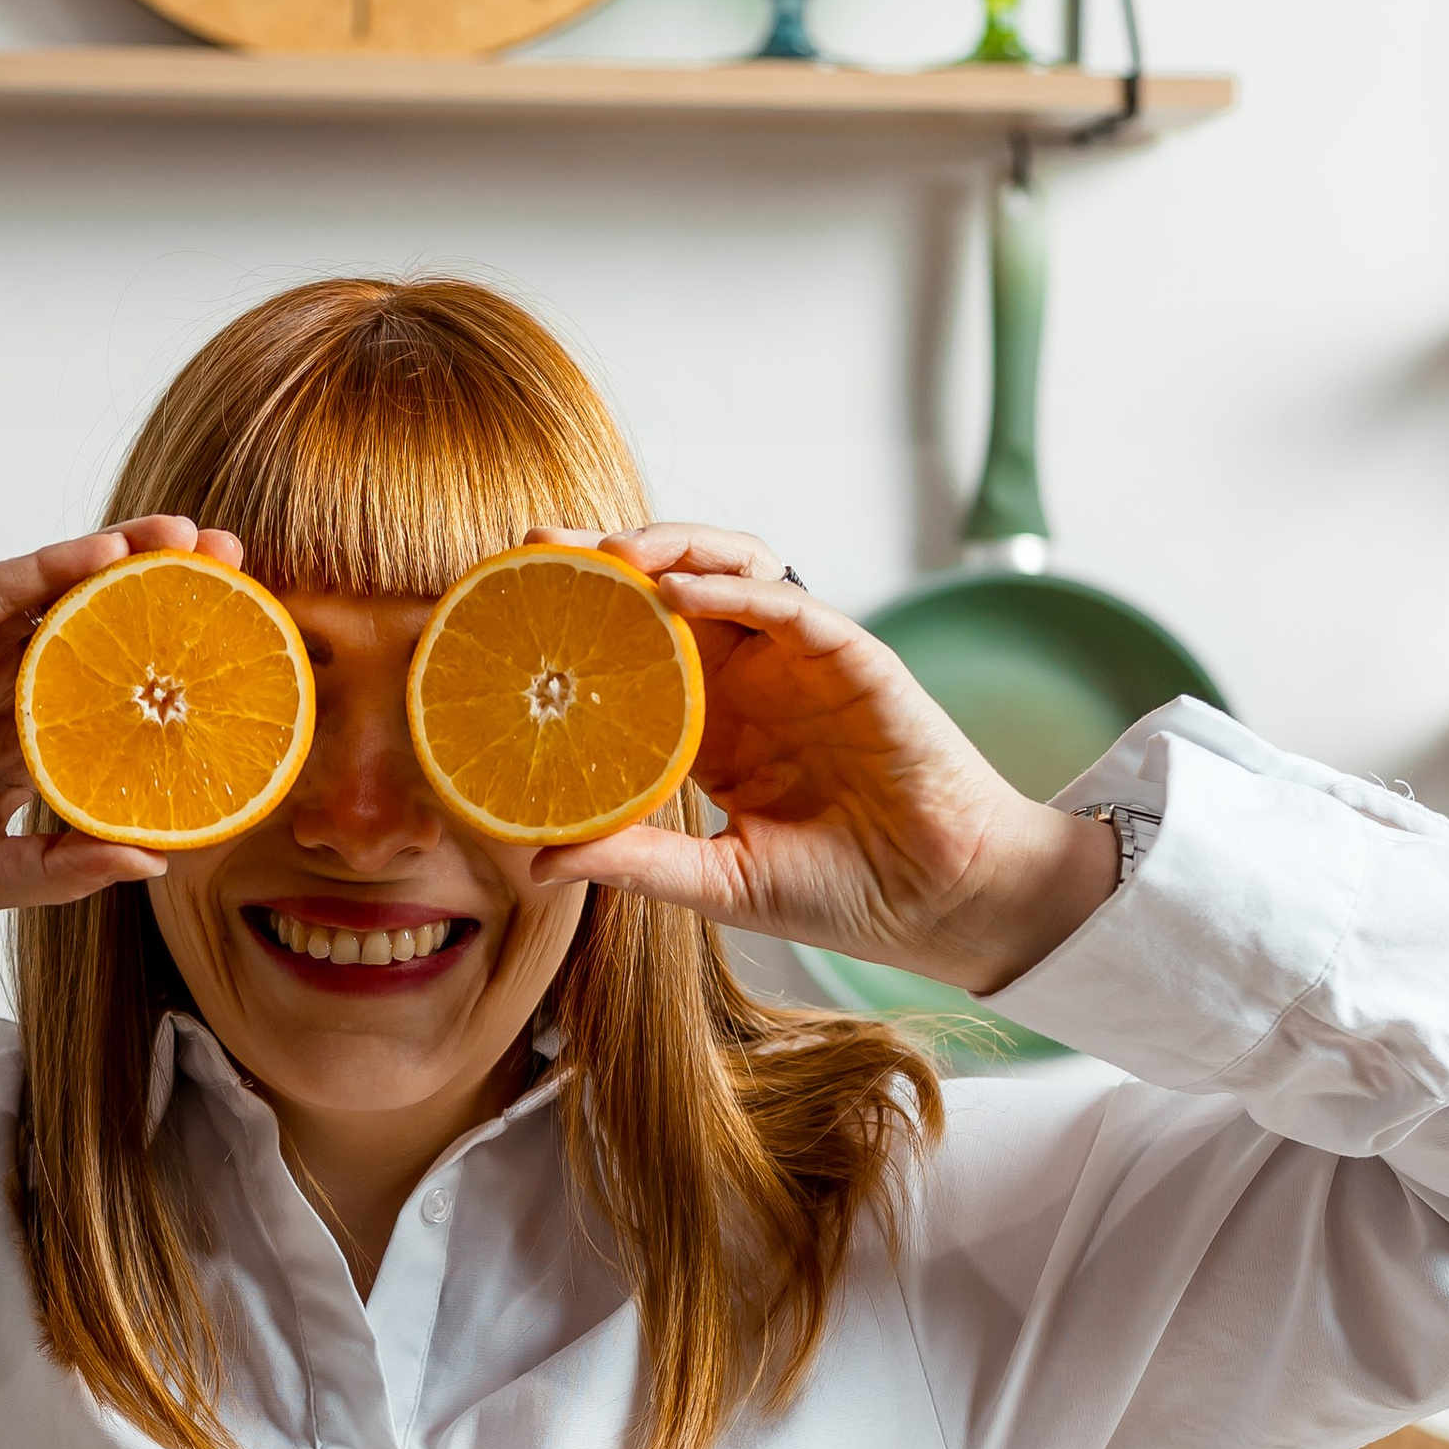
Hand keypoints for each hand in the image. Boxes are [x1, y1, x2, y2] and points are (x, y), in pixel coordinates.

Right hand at [0, 521, 240, 925]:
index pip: (109, 706)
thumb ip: (62, 868)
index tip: (242, 667)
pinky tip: (111, 552)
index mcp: (14, 754)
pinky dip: (53, 567)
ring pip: (57, 599)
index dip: (172, 683)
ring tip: (198, 544)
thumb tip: (156, 860)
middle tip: (243, 574)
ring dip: (128, 566)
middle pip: (97, 637)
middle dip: (168, 606)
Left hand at [523, 525, 1118, 995]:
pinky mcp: (855, 658)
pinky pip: (791, 605)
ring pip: (731, 572)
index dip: (578, 618)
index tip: (510, 602)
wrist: (938, 903)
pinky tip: (682, 589)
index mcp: (715, 726)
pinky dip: (736, 589)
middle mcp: (753, 681)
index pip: (635, 649)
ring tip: (612, 554)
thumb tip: (538, 862)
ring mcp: (803, 663)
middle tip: (539, 545)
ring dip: (671, 550)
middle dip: (606, 558)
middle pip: (670, 592)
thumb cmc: (839, 894)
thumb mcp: (716, 880)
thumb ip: (635, 860)